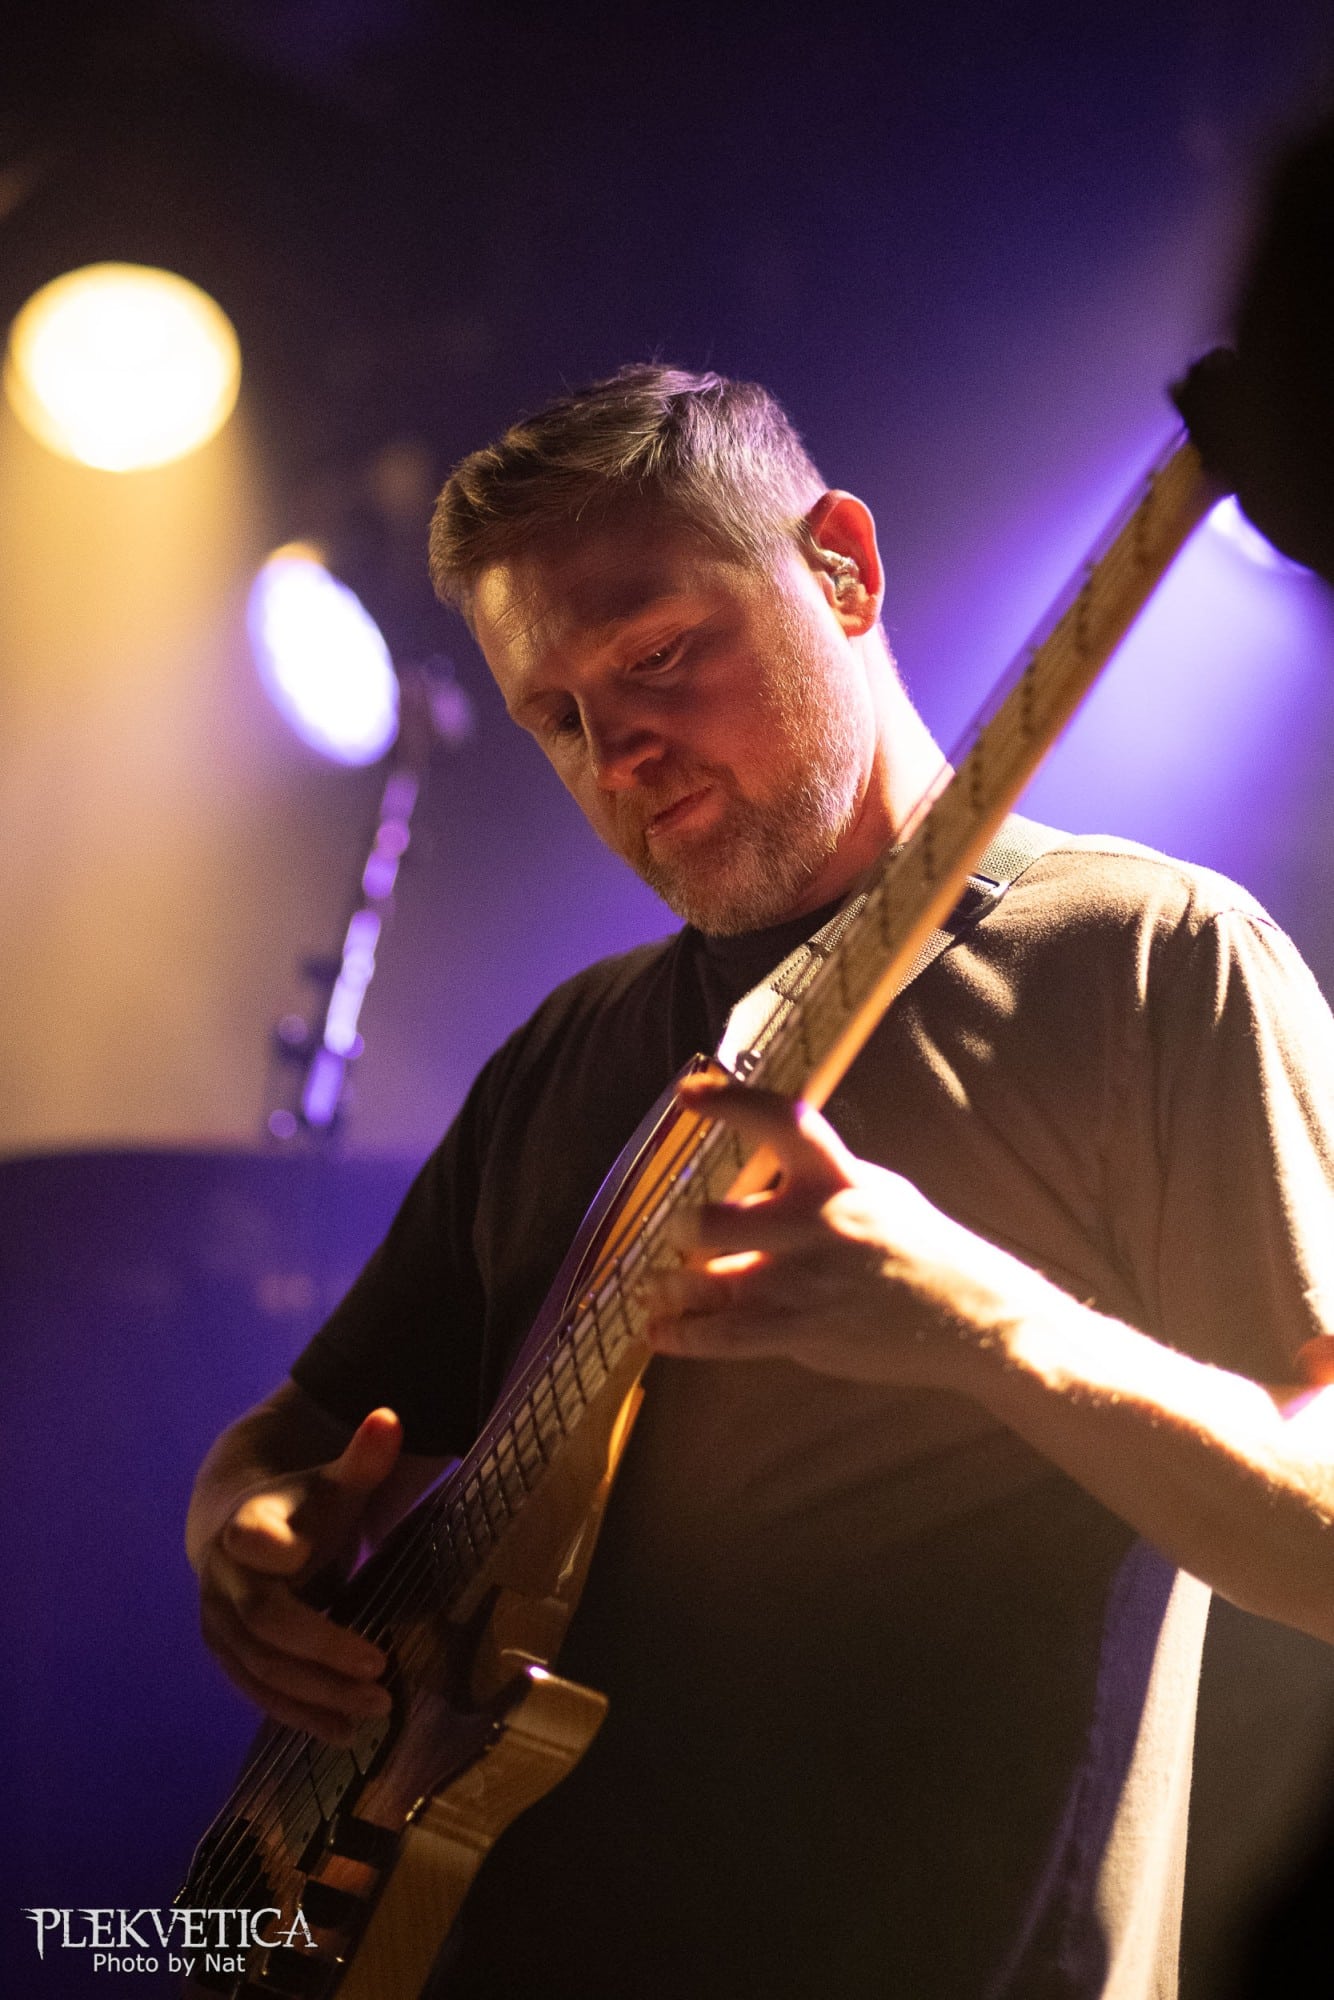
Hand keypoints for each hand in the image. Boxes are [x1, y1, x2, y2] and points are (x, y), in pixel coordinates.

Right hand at [197, 1408, 401, 1744]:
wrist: (232, 1524)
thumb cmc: (297, 1503)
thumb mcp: (330, 1479)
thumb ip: (361, 1456)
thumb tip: (389, 1417)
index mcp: (247, 1523)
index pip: (251, 1535)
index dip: (272, 1545)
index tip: (304, 1556)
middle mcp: (225, 1577)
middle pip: (268, 1620)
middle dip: (321, 1648)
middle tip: (380, 1671)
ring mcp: (221, 1622)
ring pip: (263, 1667)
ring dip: (316, 1694)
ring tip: (376, 1709)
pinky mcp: (228, 1655)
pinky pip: (258, 1691)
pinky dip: (298, 1713)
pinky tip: (342, 1732)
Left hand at [640, 1073, 1052, 1386]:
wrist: (973, 1317)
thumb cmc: (919, 1249)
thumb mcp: (878, 1193)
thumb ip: (818, 1182)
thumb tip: (758, 1174)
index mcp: (839, 1178)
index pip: (782, 1122)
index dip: (731, 1103)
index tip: (687, 1094)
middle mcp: (818, 1226)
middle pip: (721, 1221)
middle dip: (687, 1229)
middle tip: (680, 1233)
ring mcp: (807, 1284)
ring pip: (712, 1284)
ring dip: (673, 1287)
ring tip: (656, 1288)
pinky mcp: (803, 1334)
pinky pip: (726, 1336)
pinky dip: (683, 1337)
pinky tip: (660, 1332)